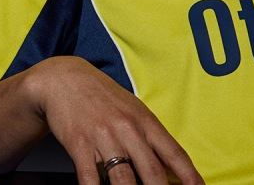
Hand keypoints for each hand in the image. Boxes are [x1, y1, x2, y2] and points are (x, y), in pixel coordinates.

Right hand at [30, 57, 202, 184]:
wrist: (64, 79)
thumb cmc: (102, 96)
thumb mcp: (133, 110)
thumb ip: (150, 138)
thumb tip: (170, 167)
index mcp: (145, 121)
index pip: (174, 153)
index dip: (189, 176)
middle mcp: (127, 129)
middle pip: (152, 172)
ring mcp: (103, 137)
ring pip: (123, 180)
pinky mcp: (79, 144)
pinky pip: (89, 178)